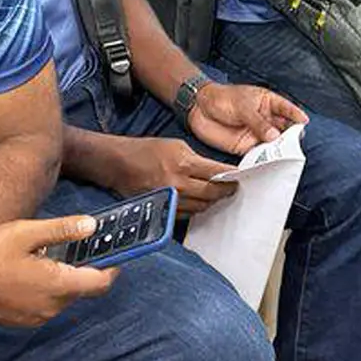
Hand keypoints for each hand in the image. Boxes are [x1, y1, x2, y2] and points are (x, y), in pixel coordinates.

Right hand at [0, 217, 118, 327]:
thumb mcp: (27, 233)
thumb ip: (63, 229)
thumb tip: (92, 226)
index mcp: (58, 285)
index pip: (100, 282)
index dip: (112, 268)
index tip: (115, 254)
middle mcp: (53, 306)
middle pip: (82, 288)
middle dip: (82, 268)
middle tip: (73, 246)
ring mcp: (38, 317)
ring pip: (64, 296)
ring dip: (63, 278)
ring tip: (43, 256)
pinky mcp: (25, 321)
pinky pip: (47, 304)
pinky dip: (47, 289)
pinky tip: (29, 272)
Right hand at [110, 136, 237, 213]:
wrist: (119, 164)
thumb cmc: (146, 151)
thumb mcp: (176, 145)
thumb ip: (197, 159)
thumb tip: (216, 171)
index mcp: (184, 163)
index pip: (217, 173)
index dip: (232, 177)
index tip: (241, 178)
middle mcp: (178, 183)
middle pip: (212, 193)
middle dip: (225, 191)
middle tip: (232, 188)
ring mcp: (170, 199)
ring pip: (201, 206)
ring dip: (211, 201)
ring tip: (217, 195)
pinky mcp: (163, 209)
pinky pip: (187, 214)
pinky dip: (195, 208)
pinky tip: (199, 202)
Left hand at [189, 83, 307, 155]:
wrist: (199, 108)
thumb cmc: (221, 98)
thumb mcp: (242, 106)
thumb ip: (258, 122)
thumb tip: (274, 136)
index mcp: (268, 103)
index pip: (287, 109)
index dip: (296, 116)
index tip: (304, 123)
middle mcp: (265, 120)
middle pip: (284, 130)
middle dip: (290, 138)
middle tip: (294, 146)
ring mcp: (256, 134)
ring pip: (273, 144)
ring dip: (277, 151)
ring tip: (282, 158)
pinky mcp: (245, 146)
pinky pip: (258, 154)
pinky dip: (263, 160)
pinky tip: (267, 164)